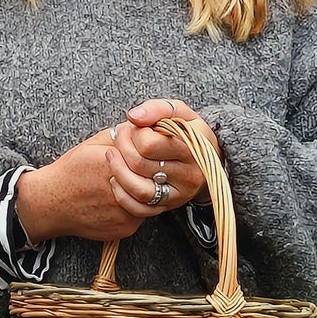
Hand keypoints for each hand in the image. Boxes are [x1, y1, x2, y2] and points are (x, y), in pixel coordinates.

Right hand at [13, 128, 148, 244]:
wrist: (52, 203)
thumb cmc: (72, 171)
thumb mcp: (93, 144)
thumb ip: (120, 135)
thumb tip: (144, 128)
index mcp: (115, 164)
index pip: (149, 157)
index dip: (149, 155)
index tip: (146, 155)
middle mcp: (123, 189)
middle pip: (155, 179)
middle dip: (152, 174)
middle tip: (146, 170)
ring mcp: (126, 212)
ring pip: (154, 200)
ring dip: (149, 192)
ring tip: (136, 184)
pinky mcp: (125, 227)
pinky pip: (142, 216)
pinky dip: (137, 207)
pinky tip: (122, 200)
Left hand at [107, 99, 214, 222]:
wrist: (205, 158)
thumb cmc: (186, 131)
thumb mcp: (178, 112)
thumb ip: (156, 109)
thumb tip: (133, 117)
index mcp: (193, 148)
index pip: (148, 144)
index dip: (134, 132)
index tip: (133, 126)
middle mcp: (189, 174)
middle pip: (139, 164)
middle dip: (122, 146)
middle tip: (120, 136)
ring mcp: (179, 194)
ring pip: (138, 189)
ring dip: (117, 170)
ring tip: (111, 155)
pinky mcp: (168, 207)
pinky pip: (138, 208)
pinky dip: (121, 195)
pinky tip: (115, 179)